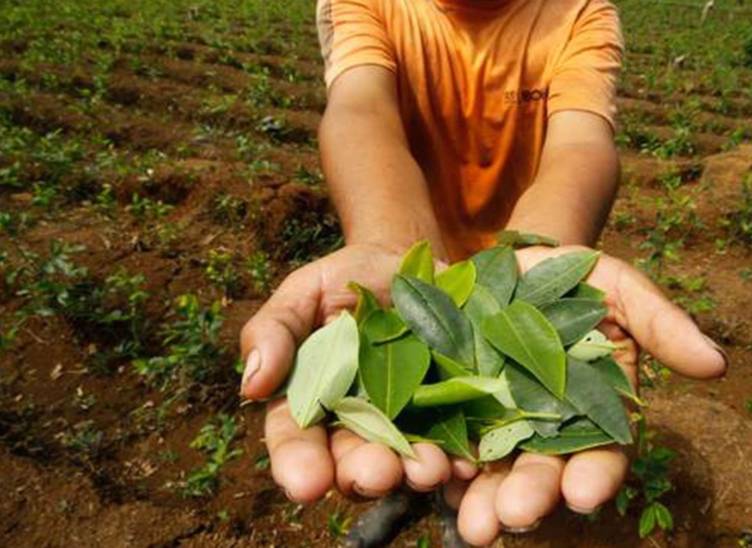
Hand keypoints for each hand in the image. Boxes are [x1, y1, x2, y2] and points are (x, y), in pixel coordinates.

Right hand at [239, 243, 477, 501]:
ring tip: (426, 469)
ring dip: (415, 471)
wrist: (411, 263)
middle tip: (376, 474)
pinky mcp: (453, 411)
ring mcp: (408, 421)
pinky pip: (457, 440)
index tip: (307, 483)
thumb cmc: (345, 280)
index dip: (299, 464)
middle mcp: (358, 424)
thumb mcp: (303, 293)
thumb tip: (252, 384)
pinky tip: (466, 460)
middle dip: (364, 473)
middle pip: (354, 461)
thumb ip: (274, 332)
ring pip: (406, 460)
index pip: (297, 440)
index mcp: (312, 403)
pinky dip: (461, 454)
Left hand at [453, 245, 726, 544]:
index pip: (601, 453)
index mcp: (590, 412)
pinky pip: (436, 444)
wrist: (501, 262)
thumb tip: (717, 365)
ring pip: (486, 472)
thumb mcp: (617, 286)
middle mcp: (540, 431)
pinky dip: (431, 463)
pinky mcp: (442, 412)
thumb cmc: (571, 276)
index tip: (585, 494)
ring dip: (479, 500)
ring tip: (471, 524)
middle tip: (512, 517)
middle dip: (529, 496)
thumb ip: (661, 323)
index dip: (596, 474)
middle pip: (538, 473)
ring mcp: (488, 425)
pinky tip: (424, 476)